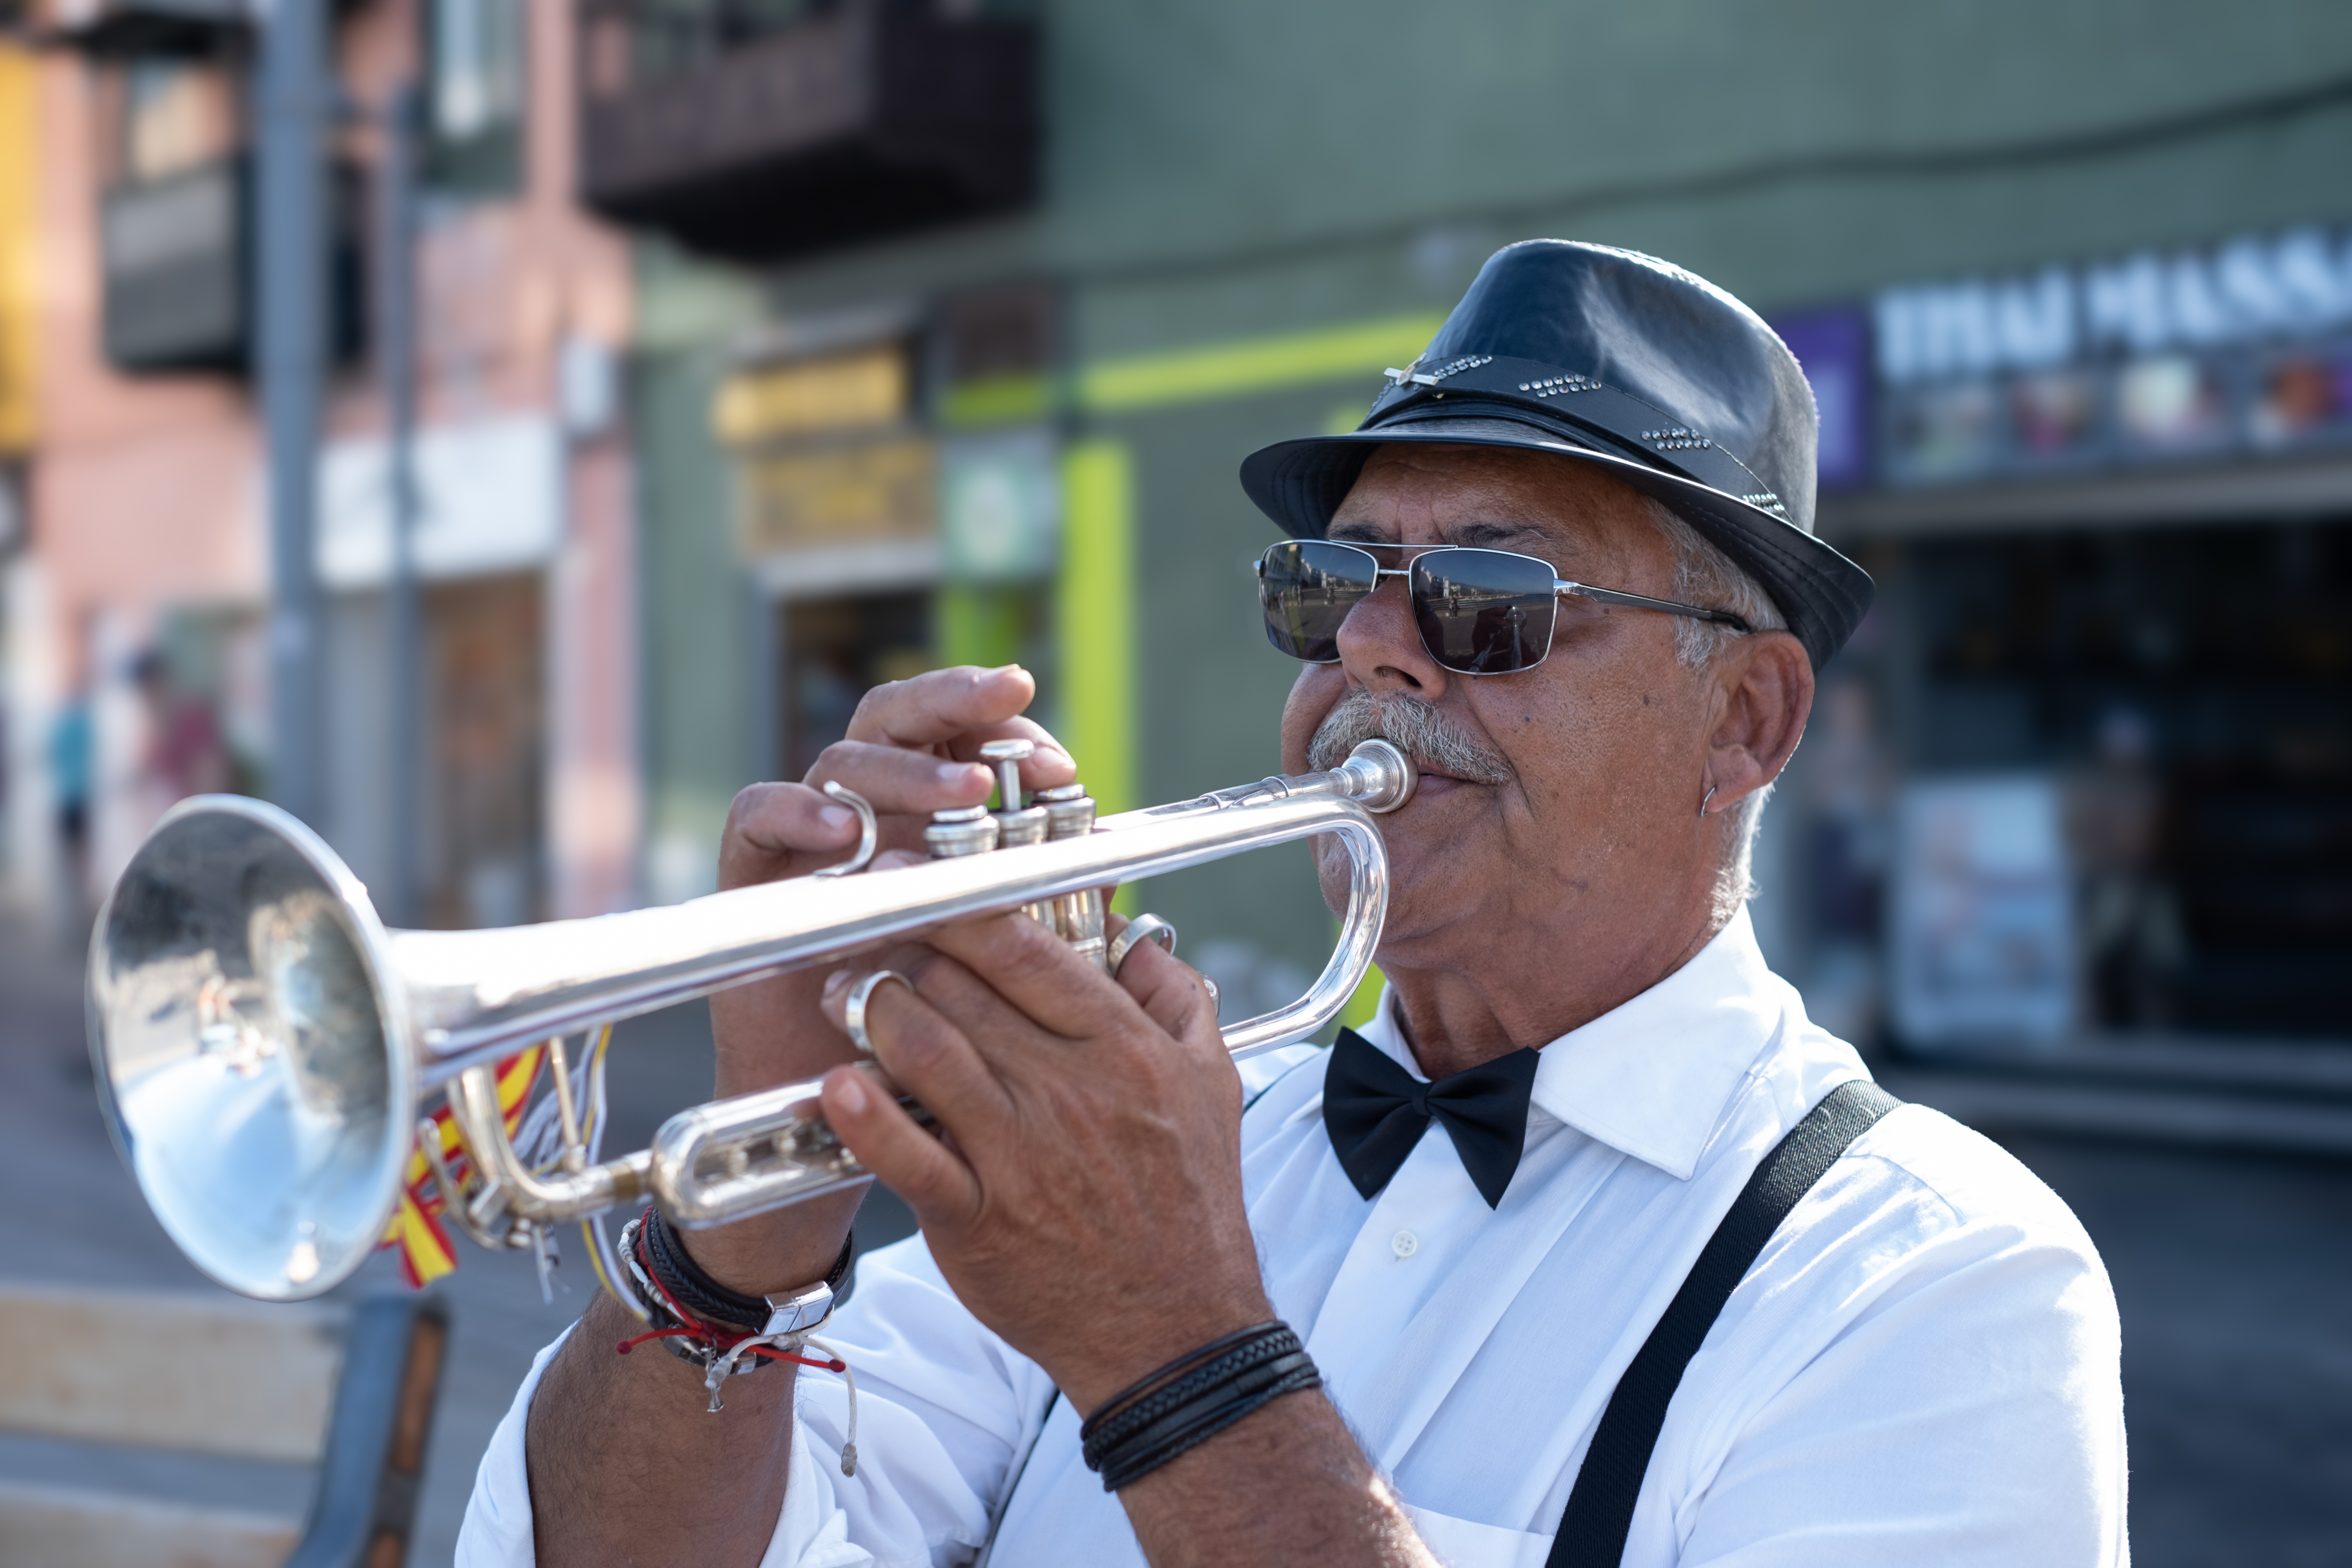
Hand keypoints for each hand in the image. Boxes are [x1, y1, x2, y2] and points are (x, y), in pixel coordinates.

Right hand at [708, 663, 1074, 1099]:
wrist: (831, 1085)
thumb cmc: (915, 1011)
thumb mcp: (988, 947)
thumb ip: (1037, 892)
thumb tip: (1106, 850)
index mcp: (923, 812)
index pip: (961, 738)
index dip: (1008, 734)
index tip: (1058, 763)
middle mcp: (867, 808)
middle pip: (900, 718)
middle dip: (956, 698)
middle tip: (1009, 693)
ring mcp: (807, 831)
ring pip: (843, 761)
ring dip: (908, 770)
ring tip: (966, 791)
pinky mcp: (750, 867)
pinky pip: (759, 813)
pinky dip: (798, 809)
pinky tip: (845, 830)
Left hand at [815, 913, 1265, 1413]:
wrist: (1176, 1328)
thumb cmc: (1190, 1203)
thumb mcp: (1213, 1085)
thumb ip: (1178, 999)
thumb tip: (1138, 936)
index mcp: (1122, 1049)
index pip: (1026, 949)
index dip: (962, 904)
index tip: (922, 879)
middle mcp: (1068, 1091)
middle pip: (962, 989)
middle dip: (904, 948)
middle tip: (866, 932)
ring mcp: (1020, 1155)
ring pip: (928, 1052)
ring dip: (873, 1010)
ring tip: (841, 992)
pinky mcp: (978, 1219)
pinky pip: (910, 1157)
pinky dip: (866, 1119)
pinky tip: (836, 1085)